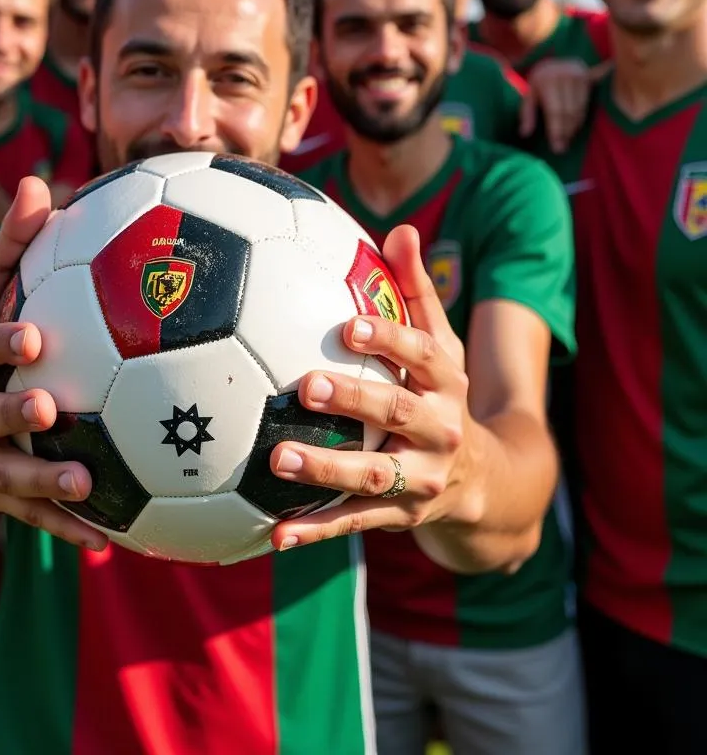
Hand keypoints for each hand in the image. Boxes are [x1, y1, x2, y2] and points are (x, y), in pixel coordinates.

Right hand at [0, 178, 107, 548]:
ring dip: (43, 484)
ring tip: (87, 487)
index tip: (35, 337)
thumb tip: (39, 182)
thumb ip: (12, 247)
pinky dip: (68, 530)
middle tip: (49, 410)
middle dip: (8, 413)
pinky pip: (32, 519)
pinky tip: (111, 542)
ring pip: (4, 477)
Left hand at [270, 225, 475, 549]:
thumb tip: (401, 228)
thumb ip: (416, 291)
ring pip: (372, 475)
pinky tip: (274, 535)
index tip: (347, 327)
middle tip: (304, 386)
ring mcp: (420, 477)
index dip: (387, 339)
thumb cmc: (444, 395)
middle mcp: (439, 429)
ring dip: (325, 470)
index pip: (420, 354)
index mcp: (445, 381)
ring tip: (279, 459)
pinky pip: (354, 523)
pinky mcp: (401, 516)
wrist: (490, 482)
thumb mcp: (442, 345)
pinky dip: (315, 530)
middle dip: (354, 399)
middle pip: (397, 412)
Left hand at [519, 57, 596, 152]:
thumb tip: (524, 134)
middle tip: (562, 147)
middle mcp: (564, 76)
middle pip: (569, 111)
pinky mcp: (588, 76)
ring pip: (580, 108)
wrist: (555, 61)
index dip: (556, 130)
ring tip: (568, 139)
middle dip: (566, 131)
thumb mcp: (528, 95)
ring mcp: (578, 75)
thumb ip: (526, 114)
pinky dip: (581, 117)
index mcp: (546, 81)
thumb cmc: (539, 83)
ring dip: (574, 127)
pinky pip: (587, 102)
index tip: (556, 146)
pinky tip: (575, 128)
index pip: (555, 110)